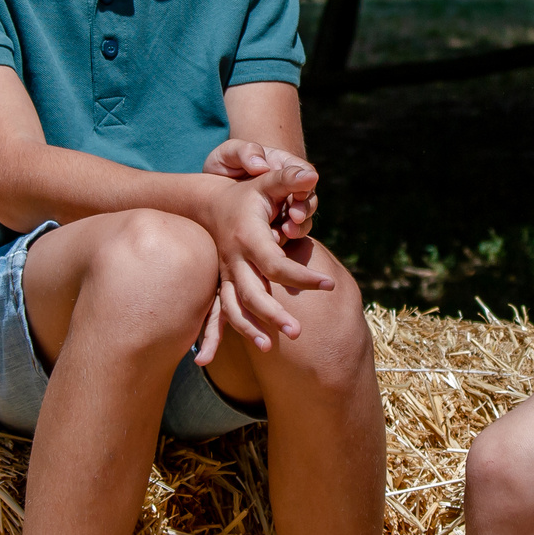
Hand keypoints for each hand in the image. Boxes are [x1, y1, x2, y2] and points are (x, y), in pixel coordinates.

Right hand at [196, 165, 332, 361]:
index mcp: (249, 238)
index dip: (302, 276)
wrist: (207, 203)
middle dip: (274, 314)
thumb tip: (314, 175)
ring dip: (248, 329)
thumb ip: (290, 177)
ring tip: (269, 349)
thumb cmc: (246, 194)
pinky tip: (206, 359)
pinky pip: (216, 312)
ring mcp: (225, 274)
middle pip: (253, 292)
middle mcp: (234, 259)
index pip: (276, 264)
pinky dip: (211, 335)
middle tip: (299, 333)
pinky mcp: (221, 284)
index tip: (328, 285)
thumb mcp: (266, 181)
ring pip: (232, 306)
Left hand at [202, 139, 318, 237]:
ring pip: (302, 219)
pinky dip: (283, 240)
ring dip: (298, 227)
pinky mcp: (277, 227)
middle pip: (308, 198)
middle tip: (295, 217)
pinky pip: (287, 235)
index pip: (305, 172)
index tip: (297, 193)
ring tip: (286, 232)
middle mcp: (289, 188)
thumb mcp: (230, 152)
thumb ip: (246, 152)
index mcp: (283, 165)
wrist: (211, 188)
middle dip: (304, 208)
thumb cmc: (225, 163)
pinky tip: (272, 243)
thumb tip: (262, 166)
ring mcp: (284, 209)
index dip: (306, 183)